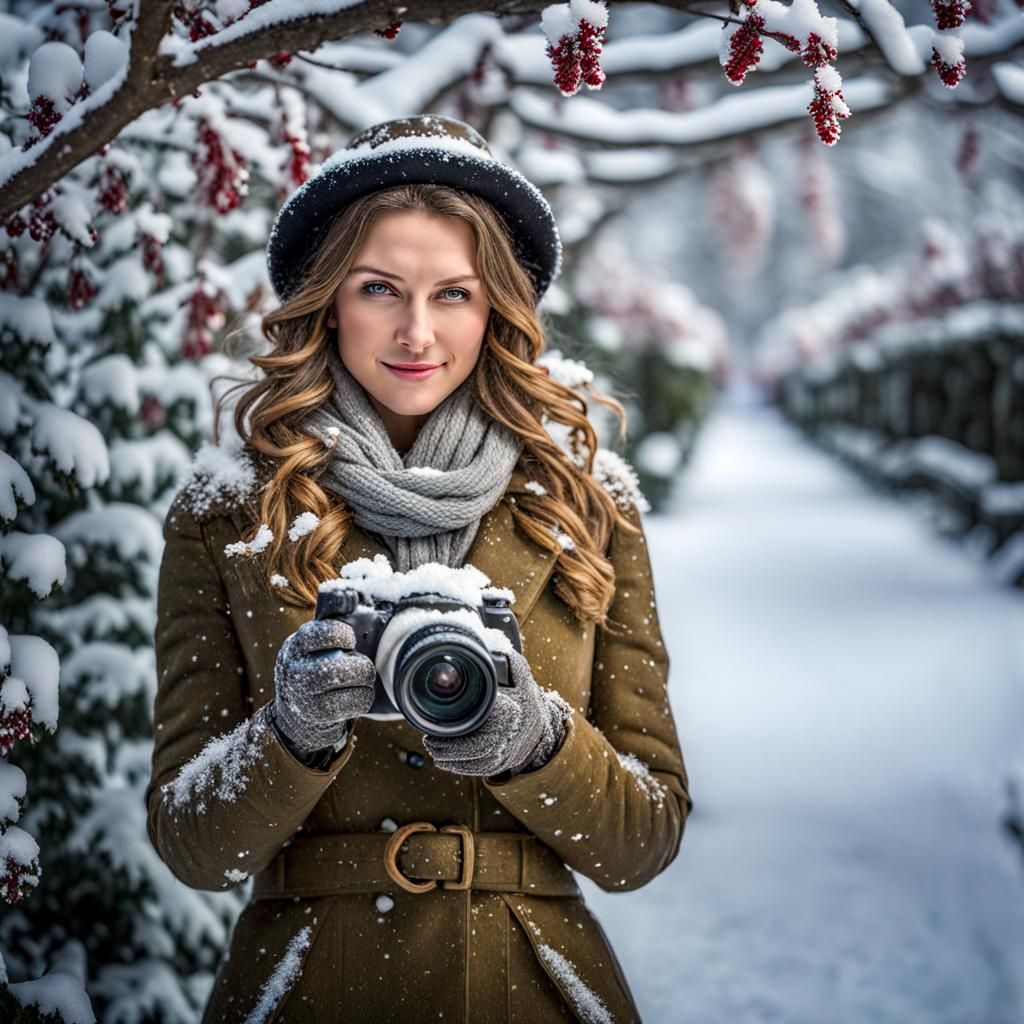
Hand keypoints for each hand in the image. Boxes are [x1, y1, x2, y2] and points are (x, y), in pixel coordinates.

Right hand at [273, 619, 376, 757]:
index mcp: (297, 644)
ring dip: (365, 681)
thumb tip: (352, 594)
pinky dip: (364, 698)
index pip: (326, 631)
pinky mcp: (317, 715)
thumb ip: (332, 617)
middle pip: (344, 662)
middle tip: (357, 667)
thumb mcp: (315, 643)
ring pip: (355, 680)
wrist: (295, 716)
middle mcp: (295, 668)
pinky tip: (354, 697)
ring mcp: (304, 694)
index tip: (348, 643)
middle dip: (360, 664)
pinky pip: (357, 702)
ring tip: (358, 682)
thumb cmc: (315, 668)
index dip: (344, 635)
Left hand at [422, 648, 571, 777]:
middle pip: (477, 747)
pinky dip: (459, 768)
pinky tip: (444, 761)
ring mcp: (507, 755)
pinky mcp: (501, 766)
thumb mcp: (523, 681)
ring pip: (475, 762)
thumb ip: (512, 664)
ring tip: (433, 749)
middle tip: (429, 740)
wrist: (543, 731)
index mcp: (513, 715)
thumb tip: (500, 647)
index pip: (486, 723)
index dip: (463, 728)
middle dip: (450, 747)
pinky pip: (478, 771)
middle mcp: (511, 737)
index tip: (443, 725)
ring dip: (451, 758)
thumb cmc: (527, 704)